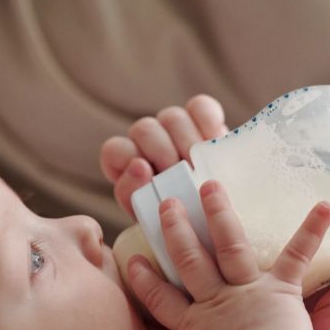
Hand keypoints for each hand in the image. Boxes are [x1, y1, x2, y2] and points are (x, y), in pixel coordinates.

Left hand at [100, 95, 227, 218]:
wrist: (214, 220)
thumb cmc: (178, 222)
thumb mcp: (151, 220)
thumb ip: (136, 198)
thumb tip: (140, 167)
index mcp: (125, 165)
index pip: (115, 149)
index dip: (130, 160)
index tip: (152, 179)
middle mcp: (146, 141)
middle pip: (145, 129)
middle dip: (164, 154)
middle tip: (182, 176)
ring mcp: (173, 127)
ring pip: (172, 118)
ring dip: (187, 142)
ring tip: (201, 167)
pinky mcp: (201, 119)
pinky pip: (200, 107)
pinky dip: (208, 120)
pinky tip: (215, 141)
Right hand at [127, 180, 329, 329]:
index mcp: (193, 327)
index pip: (161, 299)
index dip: (145, 280)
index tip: (134, 261)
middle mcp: (215, 303)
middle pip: (189, 261)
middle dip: (176, 230)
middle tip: (167, 203)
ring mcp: (247, 292)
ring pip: (227, 246)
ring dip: (219, 214)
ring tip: (211, 186)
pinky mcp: (280, 290)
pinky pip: (296, 256)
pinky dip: (311, 230)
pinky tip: (325, 206)